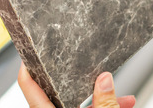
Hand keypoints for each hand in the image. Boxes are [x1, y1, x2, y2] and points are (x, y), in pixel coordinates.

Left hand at [17, 63, 135, 107]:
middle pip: (56, 94)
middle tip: (80, 63)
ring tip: (122, 95)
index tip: (30, 50)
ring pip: (77, 106)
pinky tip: (125, 103)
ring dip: (100, 99)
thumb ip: (105, 103)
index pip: (28, 86)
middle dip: (77, 80)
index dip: (28, 66)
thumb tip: (104, 79)